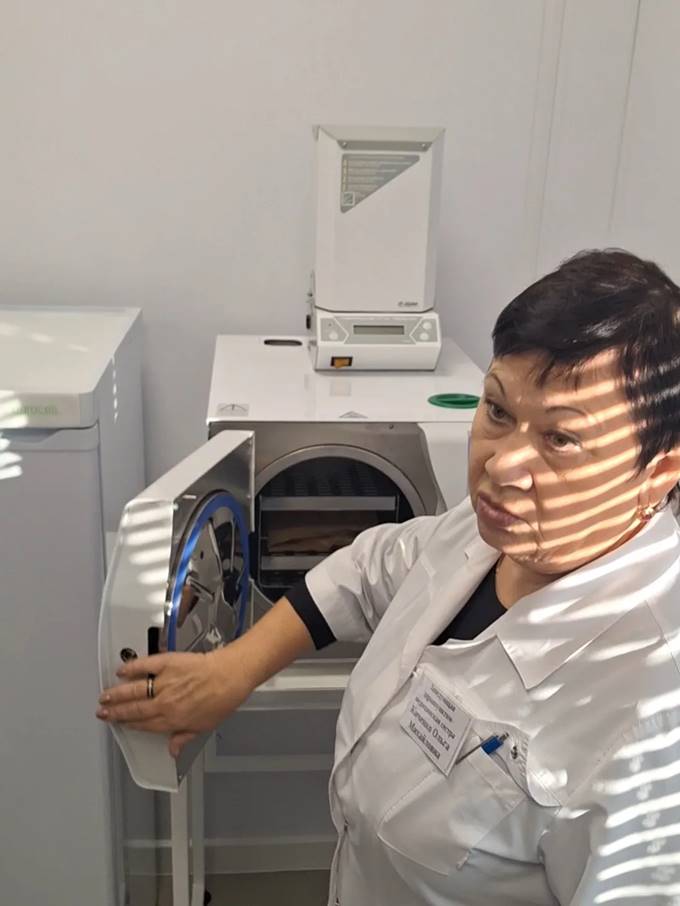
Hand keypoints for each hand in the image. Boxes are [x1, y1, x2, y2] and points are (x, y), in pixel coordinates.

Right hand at [97, 643, 254, 757]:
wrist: (231, 675)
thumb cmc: (223, 699)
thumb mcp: (205, 726)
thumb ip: (184, 737)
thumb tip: (172, 750)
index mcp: (173, 720)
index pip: (144, 725)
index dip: (128, 725)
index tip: (118, 723)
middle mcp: (165, 703)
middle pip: (134, 709)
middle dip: (115, 712)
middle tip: (102, 711)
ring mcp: (165, 683)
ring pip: (134, 690)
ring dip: (116, 694)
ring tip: (105, 696)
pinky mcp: (168, 663)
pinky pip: (144, 666)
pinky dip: (131, 668)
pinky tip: (122, 670)